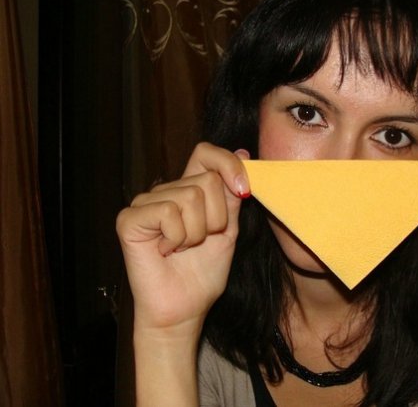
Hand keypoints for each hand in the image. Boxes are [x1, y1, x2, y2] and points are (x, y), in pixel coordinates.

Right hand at [116, 142, 249, 335]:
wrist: (184, 310)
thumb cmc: (203, 273)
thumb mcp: (228, 230)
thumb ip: (232, 195)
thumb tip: (242, 153)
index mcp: (188, 190)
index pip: (206, 153)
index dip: (228, 164)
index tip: (243, 189)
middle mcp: (165, 191)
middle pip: (206, 180)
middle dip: (216, 218)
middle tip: (201, 241)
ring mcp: (145, 203)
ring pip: (190, 197)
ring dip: (197, 233)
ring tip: (183, 248)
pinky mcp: (130, 219)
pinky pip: (168, 211)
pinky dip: (177, 237)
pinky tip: (166, 251)